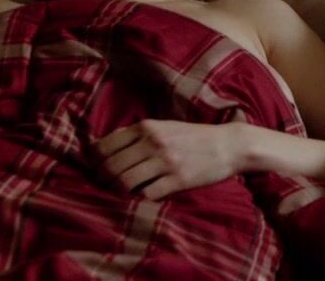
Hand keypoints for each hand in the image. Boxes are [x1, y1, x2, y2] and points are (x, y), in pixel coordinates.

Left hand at [95, 120, 246, 199]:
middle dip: (103, 179)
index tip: (96, 169)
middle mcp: (153, 142)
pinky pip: (147, 194)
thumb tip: (107, 143)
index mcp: (147, 127)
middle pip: (111, 166)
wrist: (229, 145)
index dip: (95, 161)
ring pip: (125, 181)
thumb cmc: (194, 137)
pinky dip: (140, 198)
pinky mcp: (178, 179)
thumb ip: (139, 133)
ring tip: (121, 194)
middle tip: (105, 186)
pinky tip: (143, 196)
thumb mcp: (165, 126)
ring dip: (118, 191)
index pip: (105, 145)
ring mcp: (165, 161)